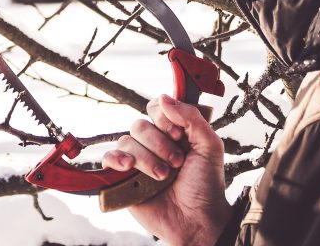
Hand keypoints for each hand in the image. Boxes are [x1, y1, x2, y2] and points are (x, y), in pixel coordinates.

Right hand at [102, 94, 231, 245]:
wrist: (198, 222)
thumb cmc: (207, 187)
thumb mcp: (210, 147)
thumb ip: (192, 118)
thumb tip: (164, 97)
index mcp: (172, 133)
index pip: (156, 108)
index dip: (164, 119)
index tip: (179, 136)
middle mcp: (153, 144)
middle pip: (140, 125)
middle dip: (159, 144)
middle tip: (176, 162)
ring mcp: (137, 161)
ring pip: (127, 141)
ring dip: (147, 159)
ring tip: (163, 176)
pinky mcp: (124, 178)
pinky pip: (109, 158)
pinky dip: (116, 159)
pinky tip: (128, 167)